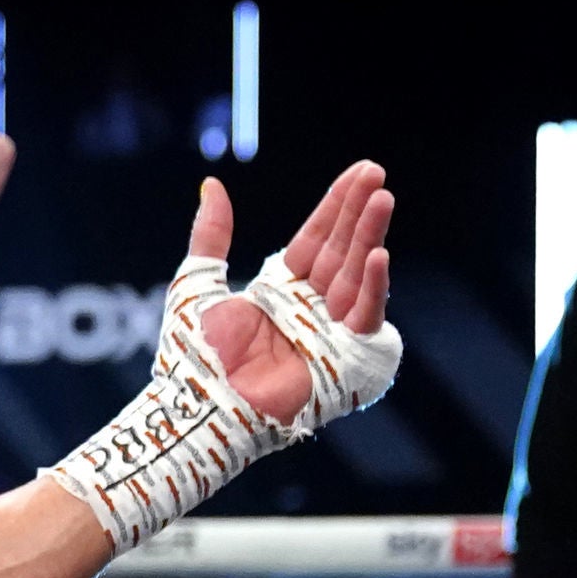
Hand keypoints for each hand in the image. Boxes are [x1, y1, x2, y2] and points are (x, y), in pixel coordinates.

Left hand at [195, 164, 395, 425]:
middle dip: (358, 212)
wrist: (199, 406)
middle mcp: (309, 309)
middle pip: (339, 251)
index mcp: (280, 291)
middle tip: (377, 174)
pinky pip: (363, 317)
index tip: (361, 171)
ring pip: (355, 275)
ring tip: (383, 198)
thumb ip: (211, 235)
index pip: (315, 239)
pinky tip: (378, 255)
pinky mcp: (341, 358)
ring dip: (370, 236)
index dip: (336, 205)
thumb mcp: (197, 283)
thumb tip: (213, 185)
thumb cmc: (193, 356)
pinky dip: (372, 288)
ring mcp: (327, 332)